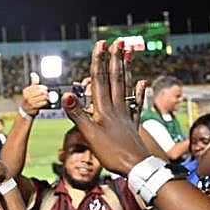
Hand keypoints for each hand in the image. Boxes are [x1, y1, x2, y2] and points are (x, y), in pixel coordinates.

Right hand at [21, 73, 48, 117]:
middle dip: (46, 93)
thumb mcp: (30, 90)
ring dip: (47, 98)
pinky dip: (46, 102)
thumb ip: (33, 82)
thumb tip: (33, 73)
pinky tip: (45, 103)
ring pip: (43, 97)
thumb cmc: (30, 99)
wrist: (25, 111)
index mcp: (26, 91)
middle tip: (48, 94)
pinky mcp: (33, 107)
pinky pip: (43, 103)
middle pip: (41, 92)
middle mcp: (27, 96)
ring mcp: (30, 102)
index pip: (37, 87)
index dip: (43, 88)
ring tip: (47, 99)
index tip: (46, 89)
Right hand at [61, 41, 151, 175]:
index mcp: (104, 109)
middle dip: (115, 59)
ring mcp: (126, 114)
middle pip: (115, 79)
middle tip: (118, 42)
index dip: (99, 61)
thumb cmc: (112, 153)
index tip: (101, 44)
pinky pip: (136, 103)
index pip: (99, 80)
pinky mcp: (133, 123)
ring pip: (126, 87)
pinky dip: (139, 91)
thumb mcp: (90, 134)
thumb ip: (77, 114)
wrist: (137, 167)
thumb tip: (67, 93)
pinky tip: (142, 82)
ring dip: (126, 70)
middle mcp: (116, 107)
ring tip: (128, 54)